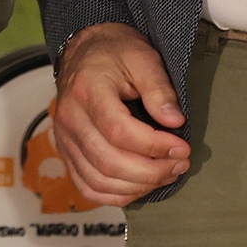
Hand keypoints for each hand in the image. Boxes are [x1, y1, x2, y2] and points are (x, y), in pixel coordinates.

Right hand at [50, 23, 188, 206]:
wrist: (85, 51)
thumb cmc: (114, 52)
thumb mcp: (143, 57)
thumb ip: (159, 88)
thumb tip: (175, 121)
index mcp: (87, 90)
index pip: (119, 131)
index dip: (154, 146)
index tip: (181, 147)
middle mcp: (70, 118)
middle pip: (108, 162)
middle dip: (151, 171)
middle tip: (180, 164)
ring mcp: (65, 139)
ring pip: (98, 180)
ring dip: (138, 186)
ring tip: (167, 174)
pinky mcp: (67, 153)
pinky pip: (87, 187)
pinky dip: (115, 195)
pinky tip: (140, 186)